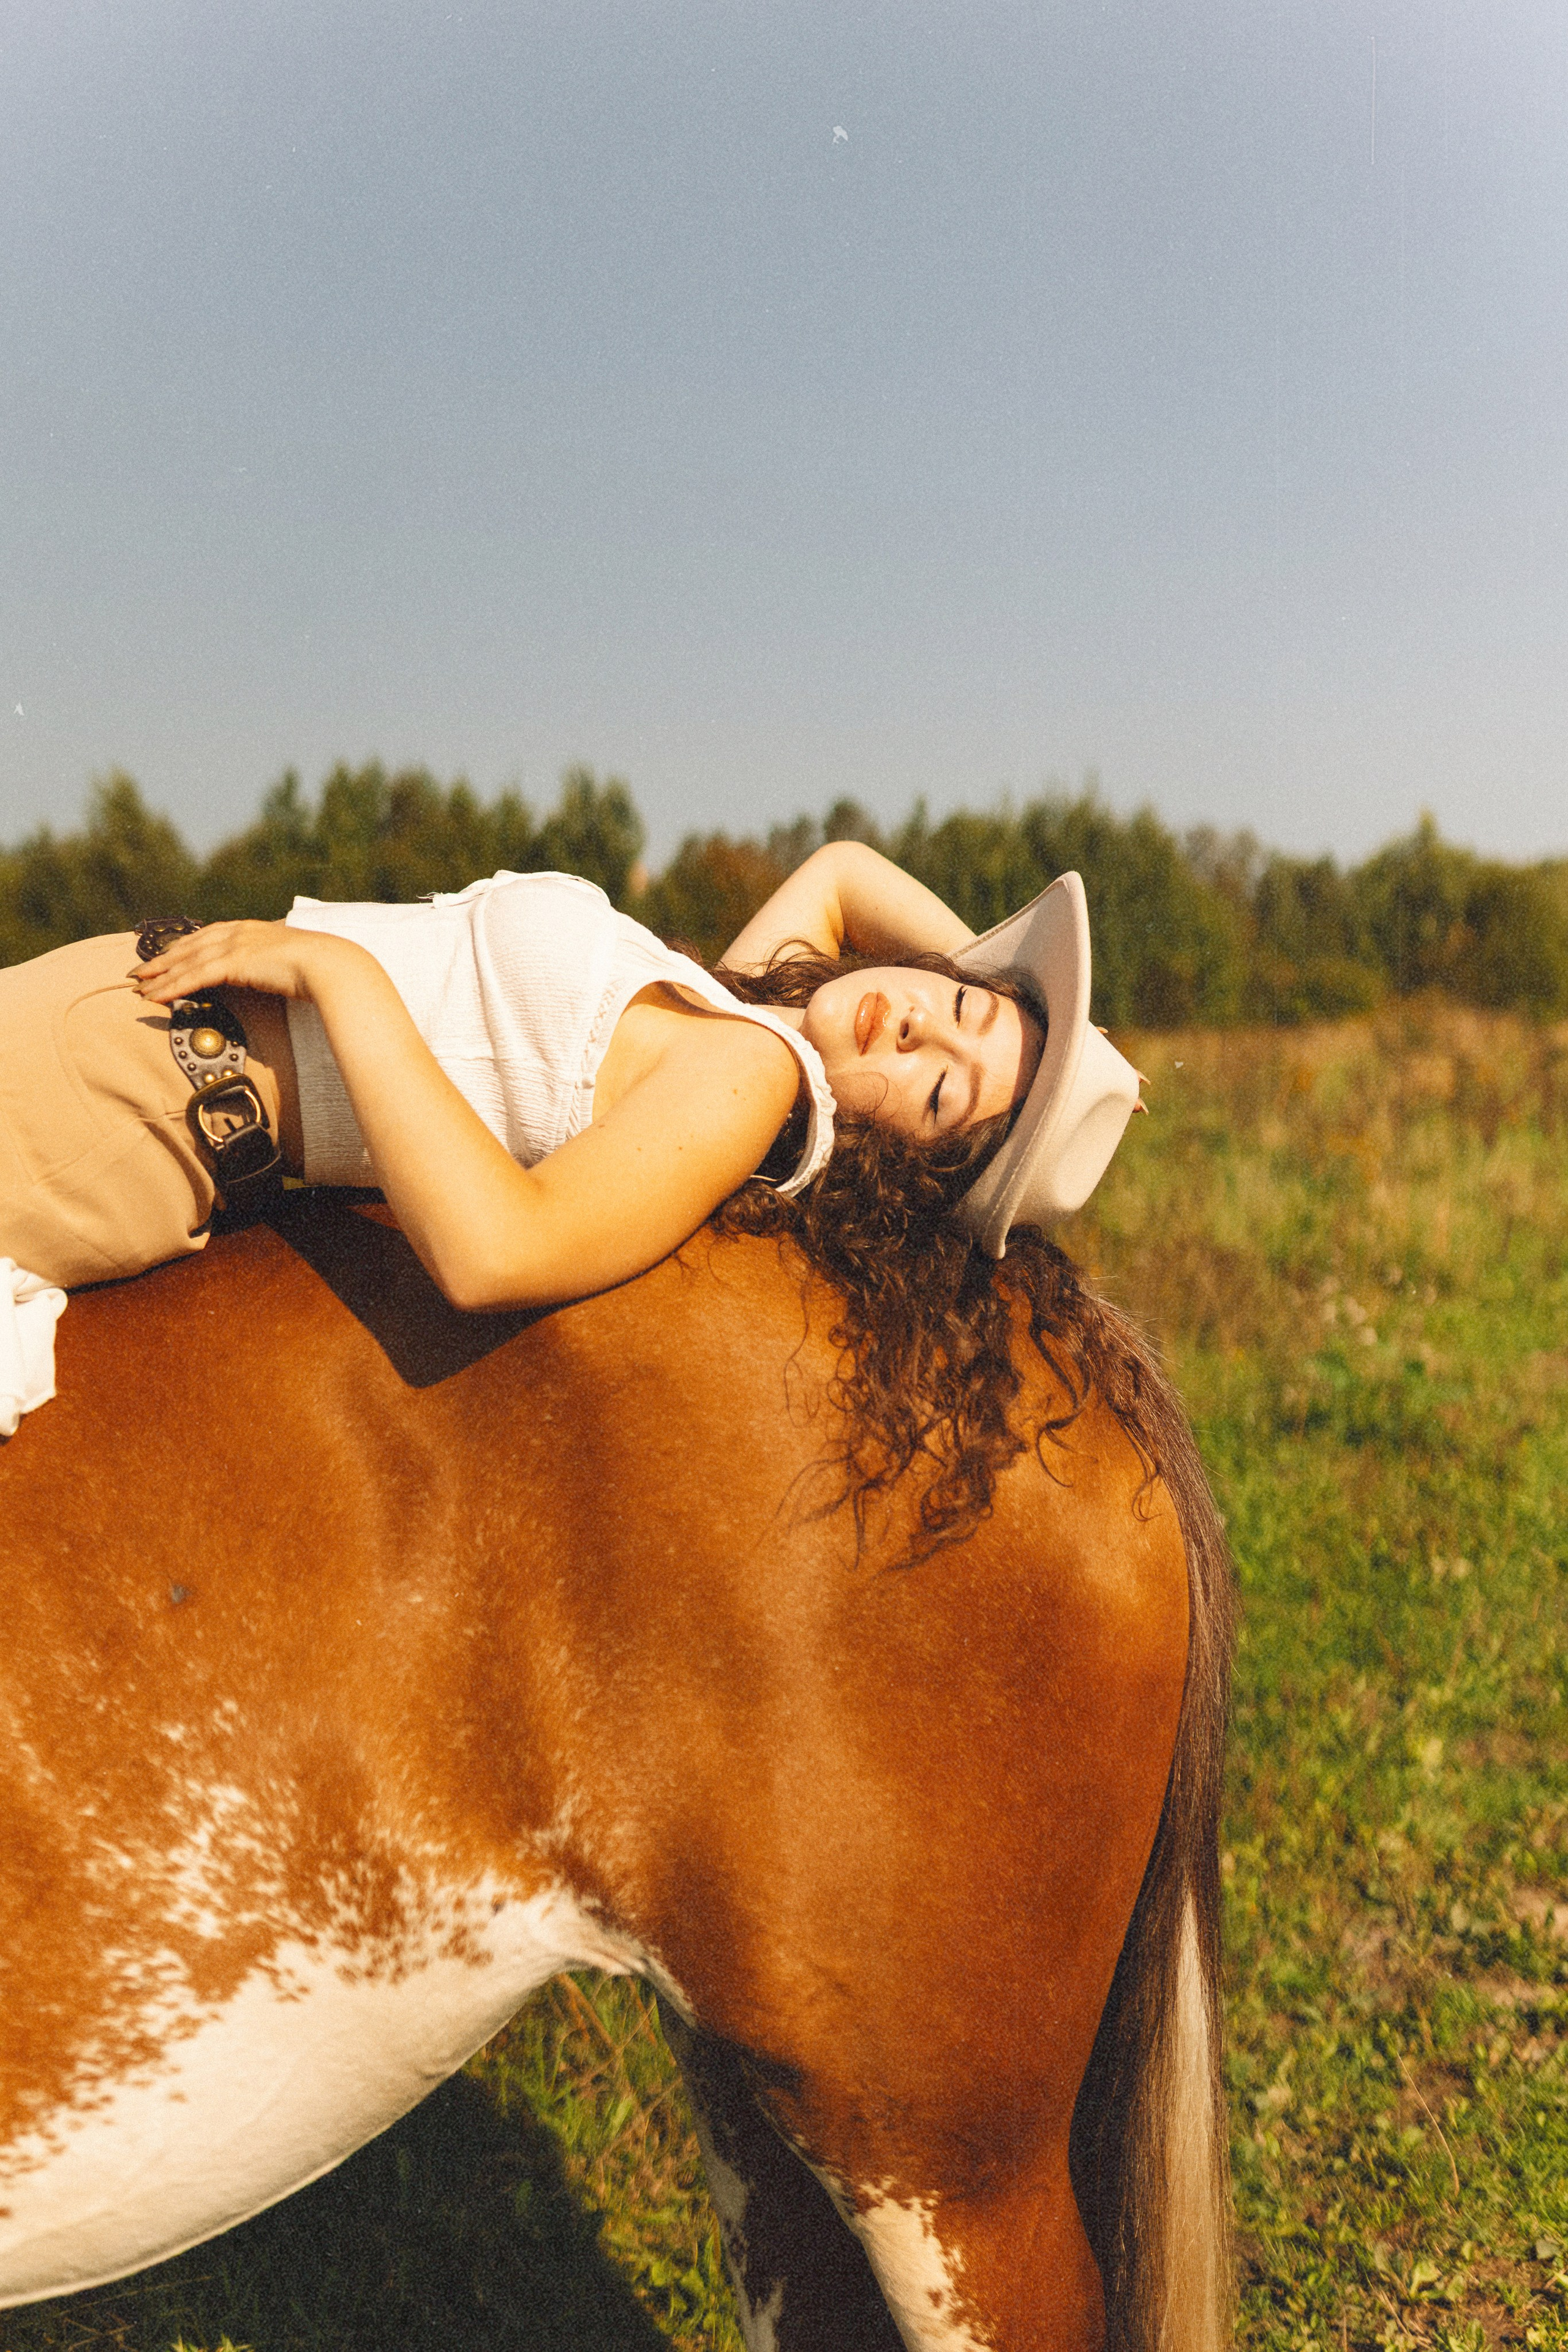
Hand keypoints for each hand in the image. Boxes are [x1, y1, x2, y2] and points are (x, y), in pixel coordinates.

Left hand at [130, 919, 331, 1004]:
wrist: (328, 964)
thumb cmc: (316, 966)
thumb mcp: (287, 959)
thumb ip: (271, 962)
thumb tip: (271, 972)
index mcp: (250, 929)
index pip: (206, 937)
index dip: (182, 948)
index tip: (164, 958)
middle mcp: (238, 932)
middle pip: (189, 946)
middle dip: (162, 960)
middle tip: (139, 973)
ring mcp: (234, 945)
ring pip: (187, 962)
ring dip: (160, 976)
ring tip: (140, 988)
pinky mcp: (233, 962)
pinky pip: (195, 977)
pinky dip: (173, 987)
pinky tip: (157, 996)